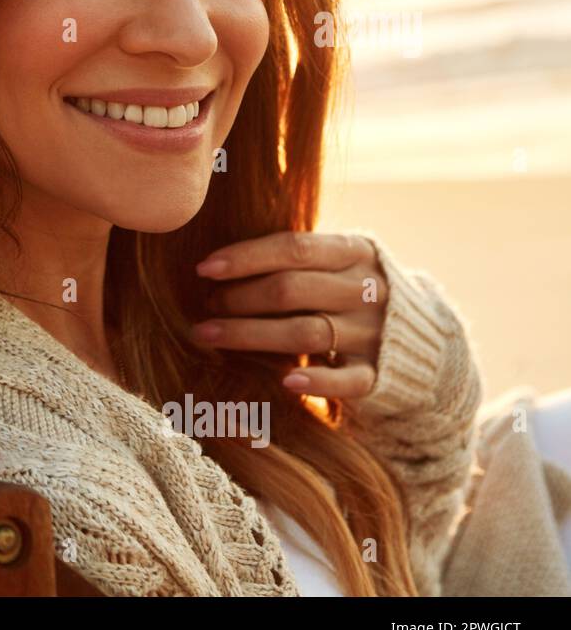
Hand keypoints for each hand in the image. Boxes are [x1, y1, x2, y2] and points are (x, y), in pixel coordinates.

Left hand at [188, 231, 387, 398]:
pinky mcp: (380, 374)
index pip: (294, 248)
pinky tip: (284, 381)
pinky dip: (317, 382)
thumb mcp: (338, 262)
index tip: (204, 268)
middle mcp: (367, 290)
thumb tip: (218, 263)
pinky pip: (348, 380)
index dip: (245, 257)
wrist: (424, 337)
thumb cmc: (352, 291)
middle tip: (207, 304)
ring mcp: (375, 333)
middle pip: (292, 290)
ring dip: (250, 334)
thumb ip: (294, 258)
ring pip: (305, 332)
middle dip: (240, 297)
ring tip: (208, 334)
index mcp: (356, 252)